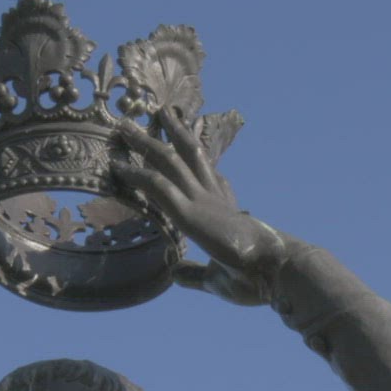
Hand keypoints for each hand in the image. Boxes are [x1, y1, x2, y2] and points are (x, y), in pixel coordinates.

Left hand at [112, 110, 289, 304]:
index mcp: (225, 211)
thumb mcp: (217, 278)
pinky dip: (135, 173)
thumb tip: (176, 273)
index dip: (199, 160)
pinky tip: (116, 165)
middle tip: (161, 112)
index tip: (190, 141)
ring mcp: (201, 201)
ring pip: (170, 160)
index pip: (211, 178)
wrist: (274, 271)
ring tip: (125, 126)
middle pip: (191, 155)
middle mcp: (213, 198)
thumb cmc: (255, 278)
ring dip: (147, 142)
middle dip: (175, 133)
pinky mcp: (190, 213)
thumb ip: (195, 274)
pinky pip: (158, 185)